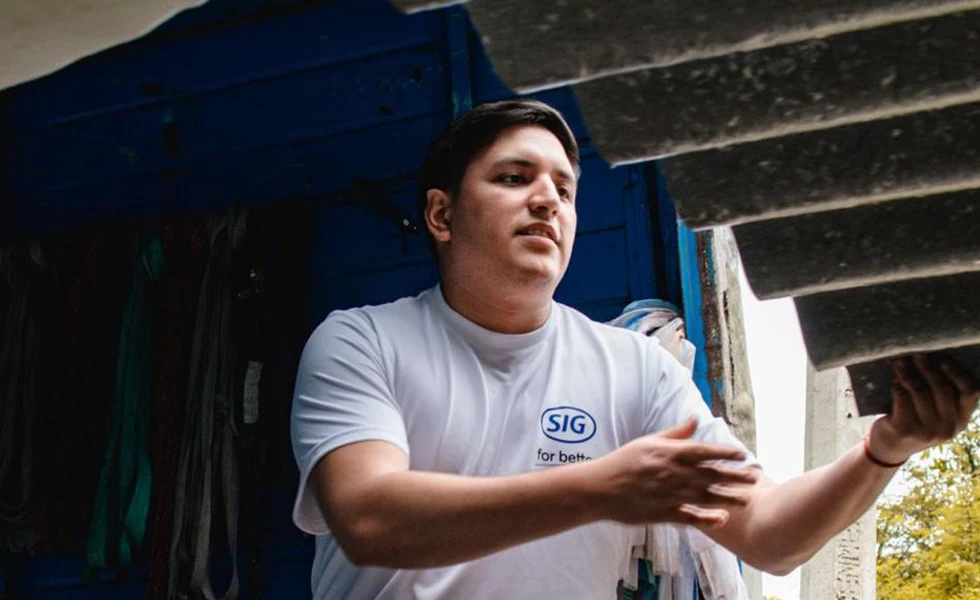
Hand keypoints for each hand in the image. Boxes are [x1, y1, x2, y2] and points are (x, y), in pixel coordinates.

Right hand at [589, 417, 759, 528]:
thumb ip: (675, 433)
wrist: (601, 488)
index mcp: (670, 454)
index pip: (705, 451)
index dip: (726, 453)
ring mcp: (670, 494)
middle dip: (735, 476)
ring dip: (728, 497)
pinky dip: (707, 518)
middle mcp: (674, 473)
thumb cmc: (624, 461)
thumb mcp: (648, 442)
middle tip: (755, 477)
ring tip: (747, 499)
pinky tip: (722, 519)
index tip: (743, 454)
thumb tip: (695, 419)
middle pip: (711, 474)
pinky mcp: (664, 513)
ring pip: (706, 496)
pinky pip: (691, 516)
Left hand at [868, 354, 979, 464]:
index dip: (959, 372)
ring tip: (899, 362)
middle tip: (917, 354)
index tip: (944, 358)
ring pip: (919, 391)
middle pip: (942, 388)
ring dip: (908, 373)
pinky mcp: (905, 429)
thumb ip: (941, 392)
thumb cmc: (915, 420)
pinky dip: (897, 385)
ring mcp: (927, 431)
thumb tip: (933, 354)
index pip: (971, 392)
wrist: (890, 448)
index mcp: (961, 420)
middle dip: (928, 367)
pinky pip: (901, 397)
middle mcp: (948, 427)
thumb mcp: (936, 412)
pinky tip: (894, 380)